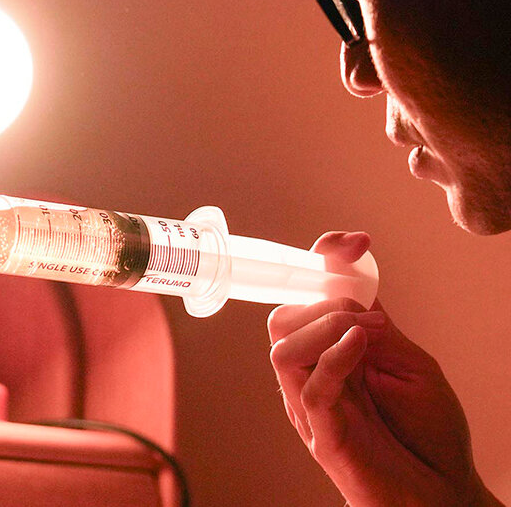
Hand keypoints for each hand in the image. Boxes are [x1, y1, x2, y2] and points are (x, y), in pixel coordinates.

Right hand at [267, 231, 501, 506]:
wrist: (442, 493)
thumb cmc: (427, 434)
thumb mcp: (409, 363)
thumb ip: (377, 326)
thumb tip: (351, 286)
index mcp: (330, 352)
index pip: (305, 299)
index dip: (320, 263)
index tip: (354, 242)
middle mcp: (314, 373)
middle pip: (282, 318)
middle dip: (321, 301)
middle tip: (366, 313)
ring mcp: (312, 404)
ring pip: (283, 348)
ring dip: (324, 326)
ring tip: (365, 333)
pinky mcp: (322, 432)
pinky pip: (311, 386)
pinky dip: (333, 356)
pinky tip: (360, 344)